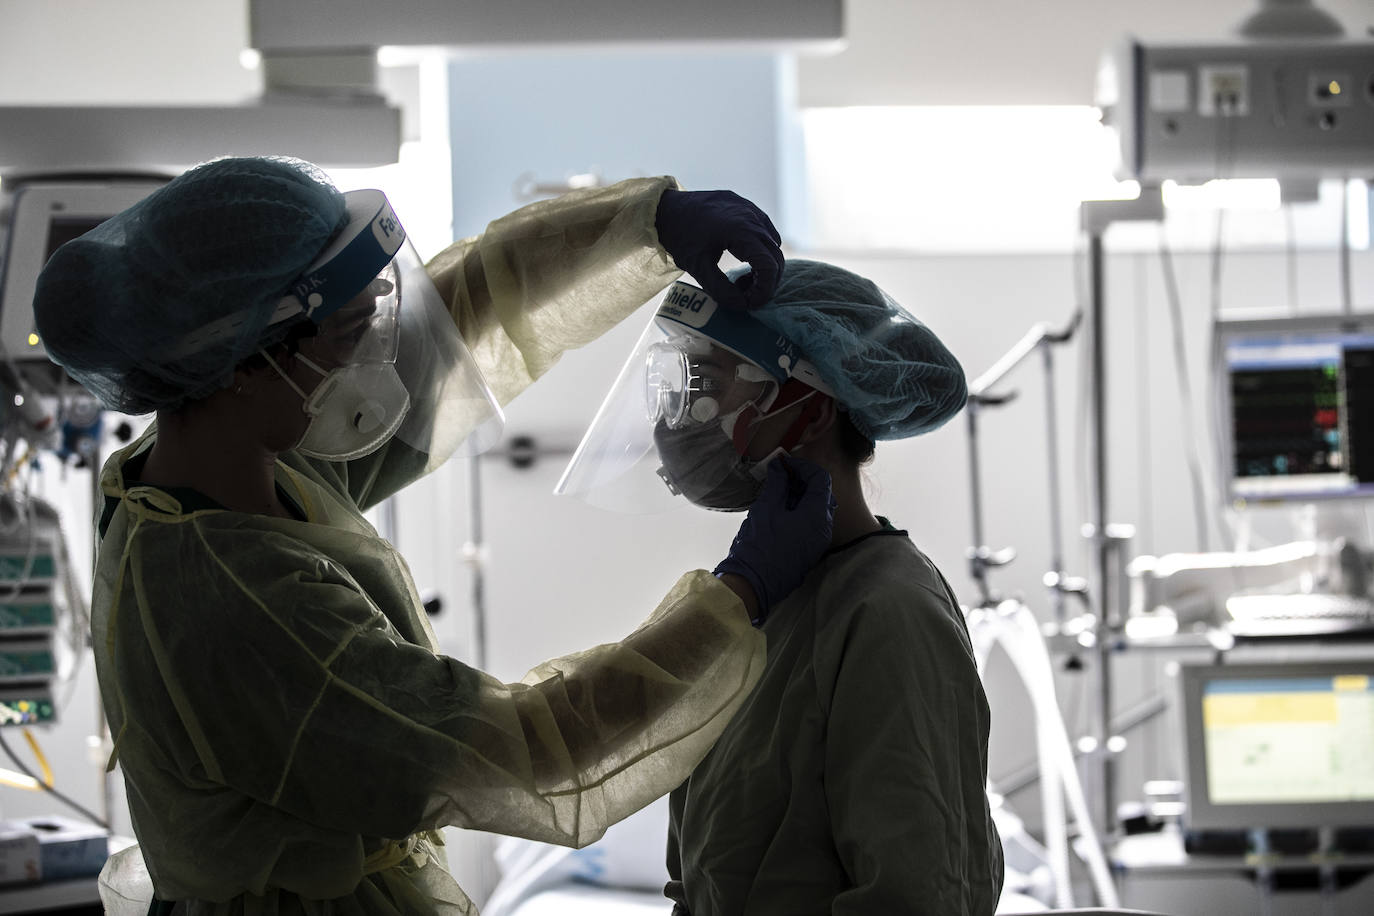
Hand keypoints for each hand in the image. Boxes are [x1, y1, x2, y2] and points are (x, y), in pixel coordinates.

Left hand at [654, 189, 782, 309]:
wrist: (666, 208)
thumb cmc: (680, 237)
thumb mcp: (698, 268)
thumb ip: (721, 291)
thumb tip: (743, 305)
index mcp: (741, 231)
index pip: (770, 267)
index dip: (764, 291)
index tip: (750, 303)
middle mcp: (752, 218)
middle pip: (776, 258)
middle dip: (766, 282)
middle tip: (745, 295)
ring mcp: (752, 210)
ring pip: (773, 245)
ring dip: (765, 267)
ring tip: (742, 278)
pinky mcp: (748, 208)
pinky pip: (766, 232)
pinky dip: (761, 251)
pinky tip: (743, 258)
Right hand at [713, 456, 834, 622]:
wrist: (752, 584)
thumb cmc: (758, 545)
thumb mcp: (767, 507)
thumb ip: (777, 483)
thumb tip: (780, 467)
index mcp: (817, 516)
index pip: (821, 480)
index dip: (803, 467)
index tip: (784, 464)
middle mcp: (824, 530)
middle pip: (822, 494)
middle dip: (803, 480)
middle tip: (781, 474)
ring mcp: (818, 543)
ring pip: (817, 510)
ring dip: (801, 496)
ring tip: (778, 490)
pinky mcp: (809, 552)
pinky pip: (811, 524)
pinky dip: (800, 511)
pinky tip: (780, 508)